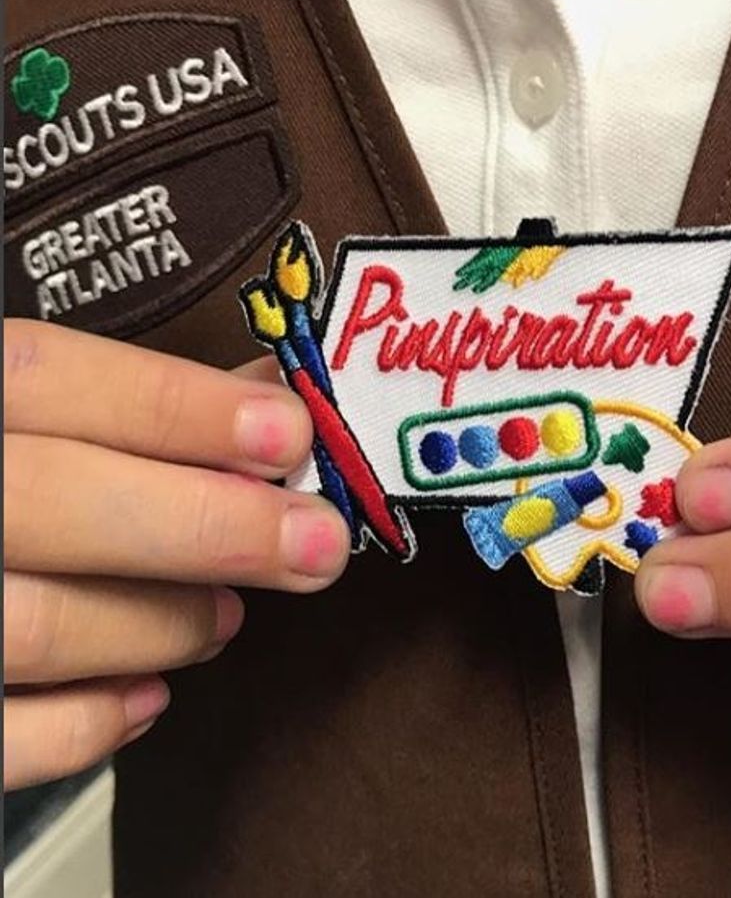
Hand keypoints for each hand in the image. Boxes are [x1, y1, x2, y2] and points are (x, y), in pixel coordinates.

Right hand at [4, 320, 349, 788]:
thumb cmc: (0, 478)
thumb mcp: (33, 417)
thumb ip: (138, 408)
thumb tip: (276, 403)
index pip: (49, 378)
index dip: (182, 407)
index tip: (289, 434)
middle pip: (60, 501)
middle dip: (214, 526)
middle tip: (313, 544)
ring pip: (43, 627)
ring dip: (168, 625)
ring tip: (225, 617)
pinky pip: (2, 737)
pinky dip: (91, 723)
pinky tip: (147, 694)